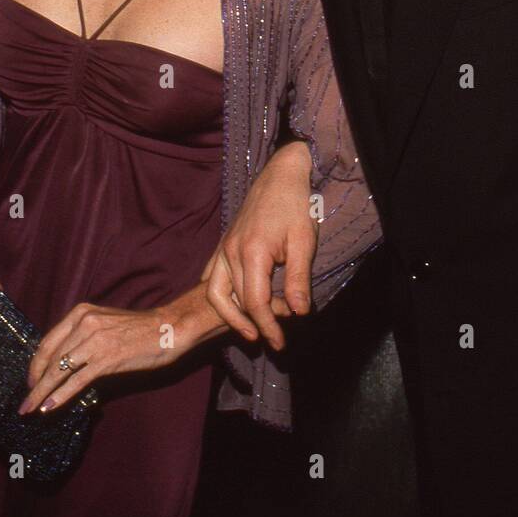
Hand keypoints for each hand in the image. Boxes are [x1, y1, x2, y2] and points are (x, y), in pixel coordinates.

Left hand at [18, 282, 226, 414]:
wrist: (168, 328)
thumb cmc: (139, 329)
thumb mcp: (104, 324)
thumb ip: (83, 337)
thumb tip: (62, 363)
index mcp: (81, 313)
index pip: (48, 341)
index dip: (35, 364)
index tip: (31, 381)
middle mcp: (84, 323)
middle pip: (49, 357)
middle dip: (34, 381)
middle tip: (25, 401)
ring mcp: (95, 341)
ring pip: (59, 370)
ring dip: (42, 392)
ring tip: (30, 409)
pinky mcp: (106, 359)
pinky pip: (76, 381)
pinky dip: (60, 396)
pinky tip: (49, 408)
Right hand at [202, 140, 316, 351]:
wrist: (280, 174)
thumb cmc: (295, 205)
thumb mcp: (304, 242)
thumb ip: (298, 279)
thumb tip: (299, 313)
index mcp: (252, 252)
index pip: (254, 302)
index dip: (267, 327)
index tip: (280, 343)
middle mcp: (230, 252)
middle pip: (237, 301)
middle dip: (257, 322)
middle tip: (277, 335)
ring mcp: (223, 248)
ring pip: (219, 293)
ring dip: (235, 315)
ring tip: (255, 329)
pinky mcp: (223, 245)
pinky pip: (213, 279)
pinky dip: (224, 298)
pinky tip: (238, 306)